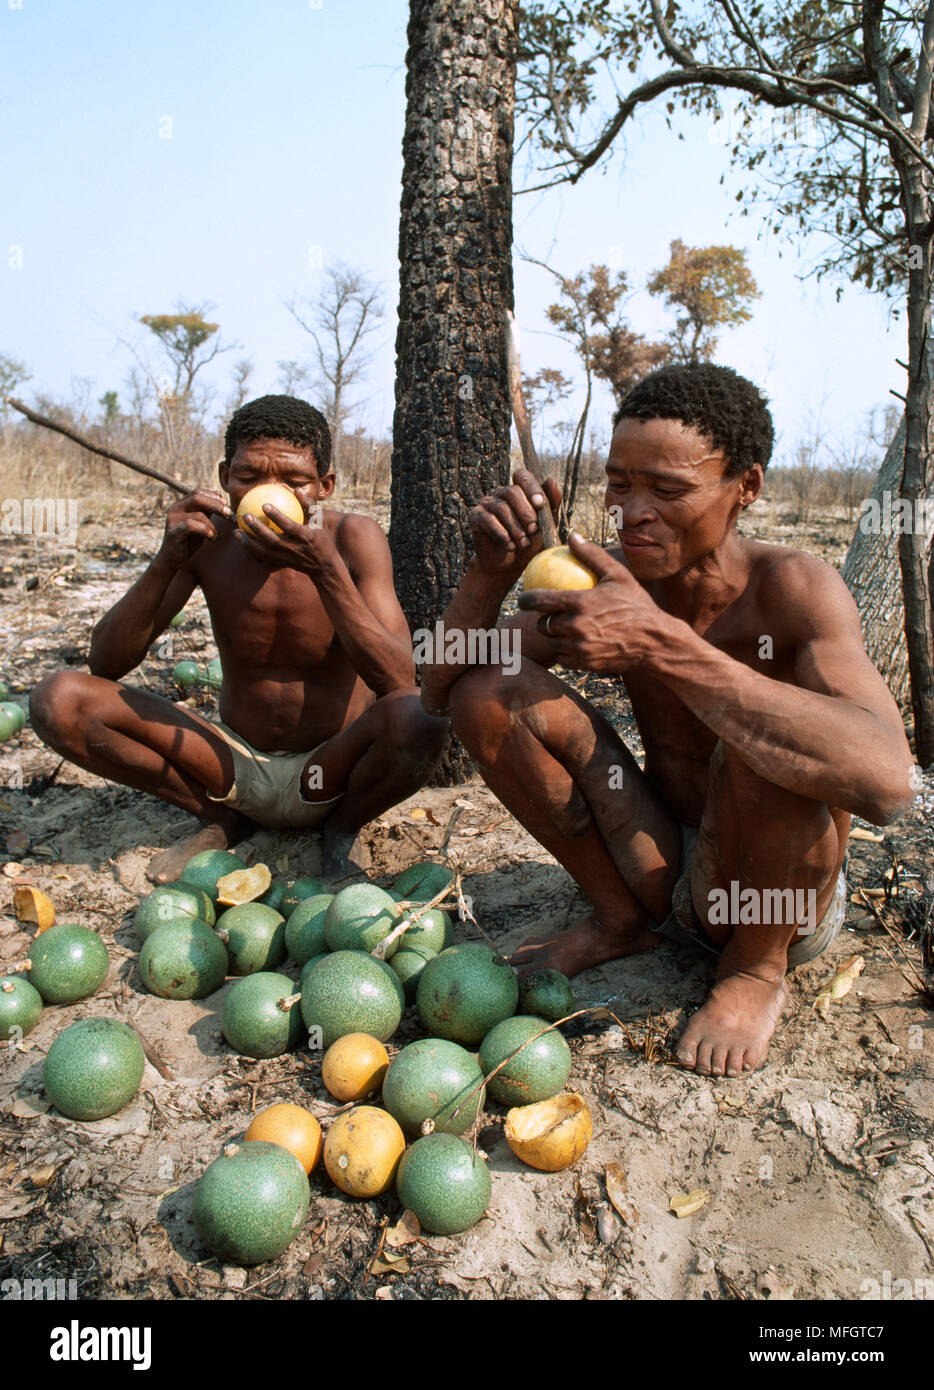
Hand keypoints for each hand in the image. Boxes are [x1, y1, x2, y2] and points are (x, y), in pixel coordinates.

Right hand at [158, 489, 232, 567]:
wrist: (172, 559)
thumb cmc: (188, 541)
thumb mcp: (200, 523)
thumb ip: (206, 511)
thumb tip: (219, 496)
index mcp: (181, 505)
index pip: (197, 492)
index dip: (213, 496)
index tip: (225, 505)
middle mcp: (175, 509)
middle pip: (197, 497)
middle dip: (216, 505)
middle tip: (228, 514)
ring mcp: (173, 520)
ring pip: (198, 514)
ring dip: (212, 525)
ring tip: (214, 535)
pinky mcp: (173, 532)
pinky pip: (191, 526)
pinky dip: (205, 531)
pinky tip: (210, 538)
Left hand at [234, 501, 335, 573]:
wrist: (324, 567)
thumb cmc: (322, 539)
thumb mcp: (320, 521)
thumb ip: (308, 505)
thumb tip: (295, 489)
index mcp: (306, 537)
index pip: (289, 526)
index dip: (277, 517)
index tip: (264, 505)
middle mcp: (295, 549)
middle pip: (273, 540)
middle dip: (258, 529)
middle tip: (245, 516)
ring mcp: (287, 558)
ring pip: (264, 552)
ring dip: (249, 542)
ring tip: (237, 531)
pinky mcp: (281, 564)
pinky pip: (263, 557)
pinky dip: (251, 550)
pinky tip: (242, 540)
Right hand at [468, 469, 561, 578]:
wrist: (510, 566)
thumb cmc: (530, 543)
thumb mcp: (545, 526)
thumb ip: (551, 504)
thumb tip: (551, 480)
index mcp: (519, 492)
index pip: (523, 477)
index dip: (532, 488)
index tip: (540, 504)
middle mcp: (501, 494)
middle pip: (512, 492)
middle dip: (526, 512)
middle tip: (534, 531)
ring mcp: (487, 504)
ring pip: (501, 507)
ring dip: (515, 527)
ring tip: (523, 543)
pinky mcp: (475, 517)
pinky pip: (488, 520)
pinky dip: (502, 534)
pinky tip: (509, 546)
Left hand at [517, 533, 667, 672]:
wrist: (654, 641)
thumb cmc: (636, 604)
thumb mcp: (618, 575)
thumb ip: (592, 554)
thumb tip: (572, 536)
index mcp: (579, 603)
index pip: (539, 601)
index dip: (525, 600)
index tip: (523, 599)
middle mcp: (575, 626)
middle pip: (543, 625)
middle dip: (542, 620)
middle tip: (548, 615)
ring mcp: (579, 647)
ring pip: (552, 643)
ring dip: (554, 637)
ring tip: (560, 630)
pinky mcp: (584, 663)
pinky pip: (564, 658)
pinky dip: (565, 651)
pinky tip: (571, 644)